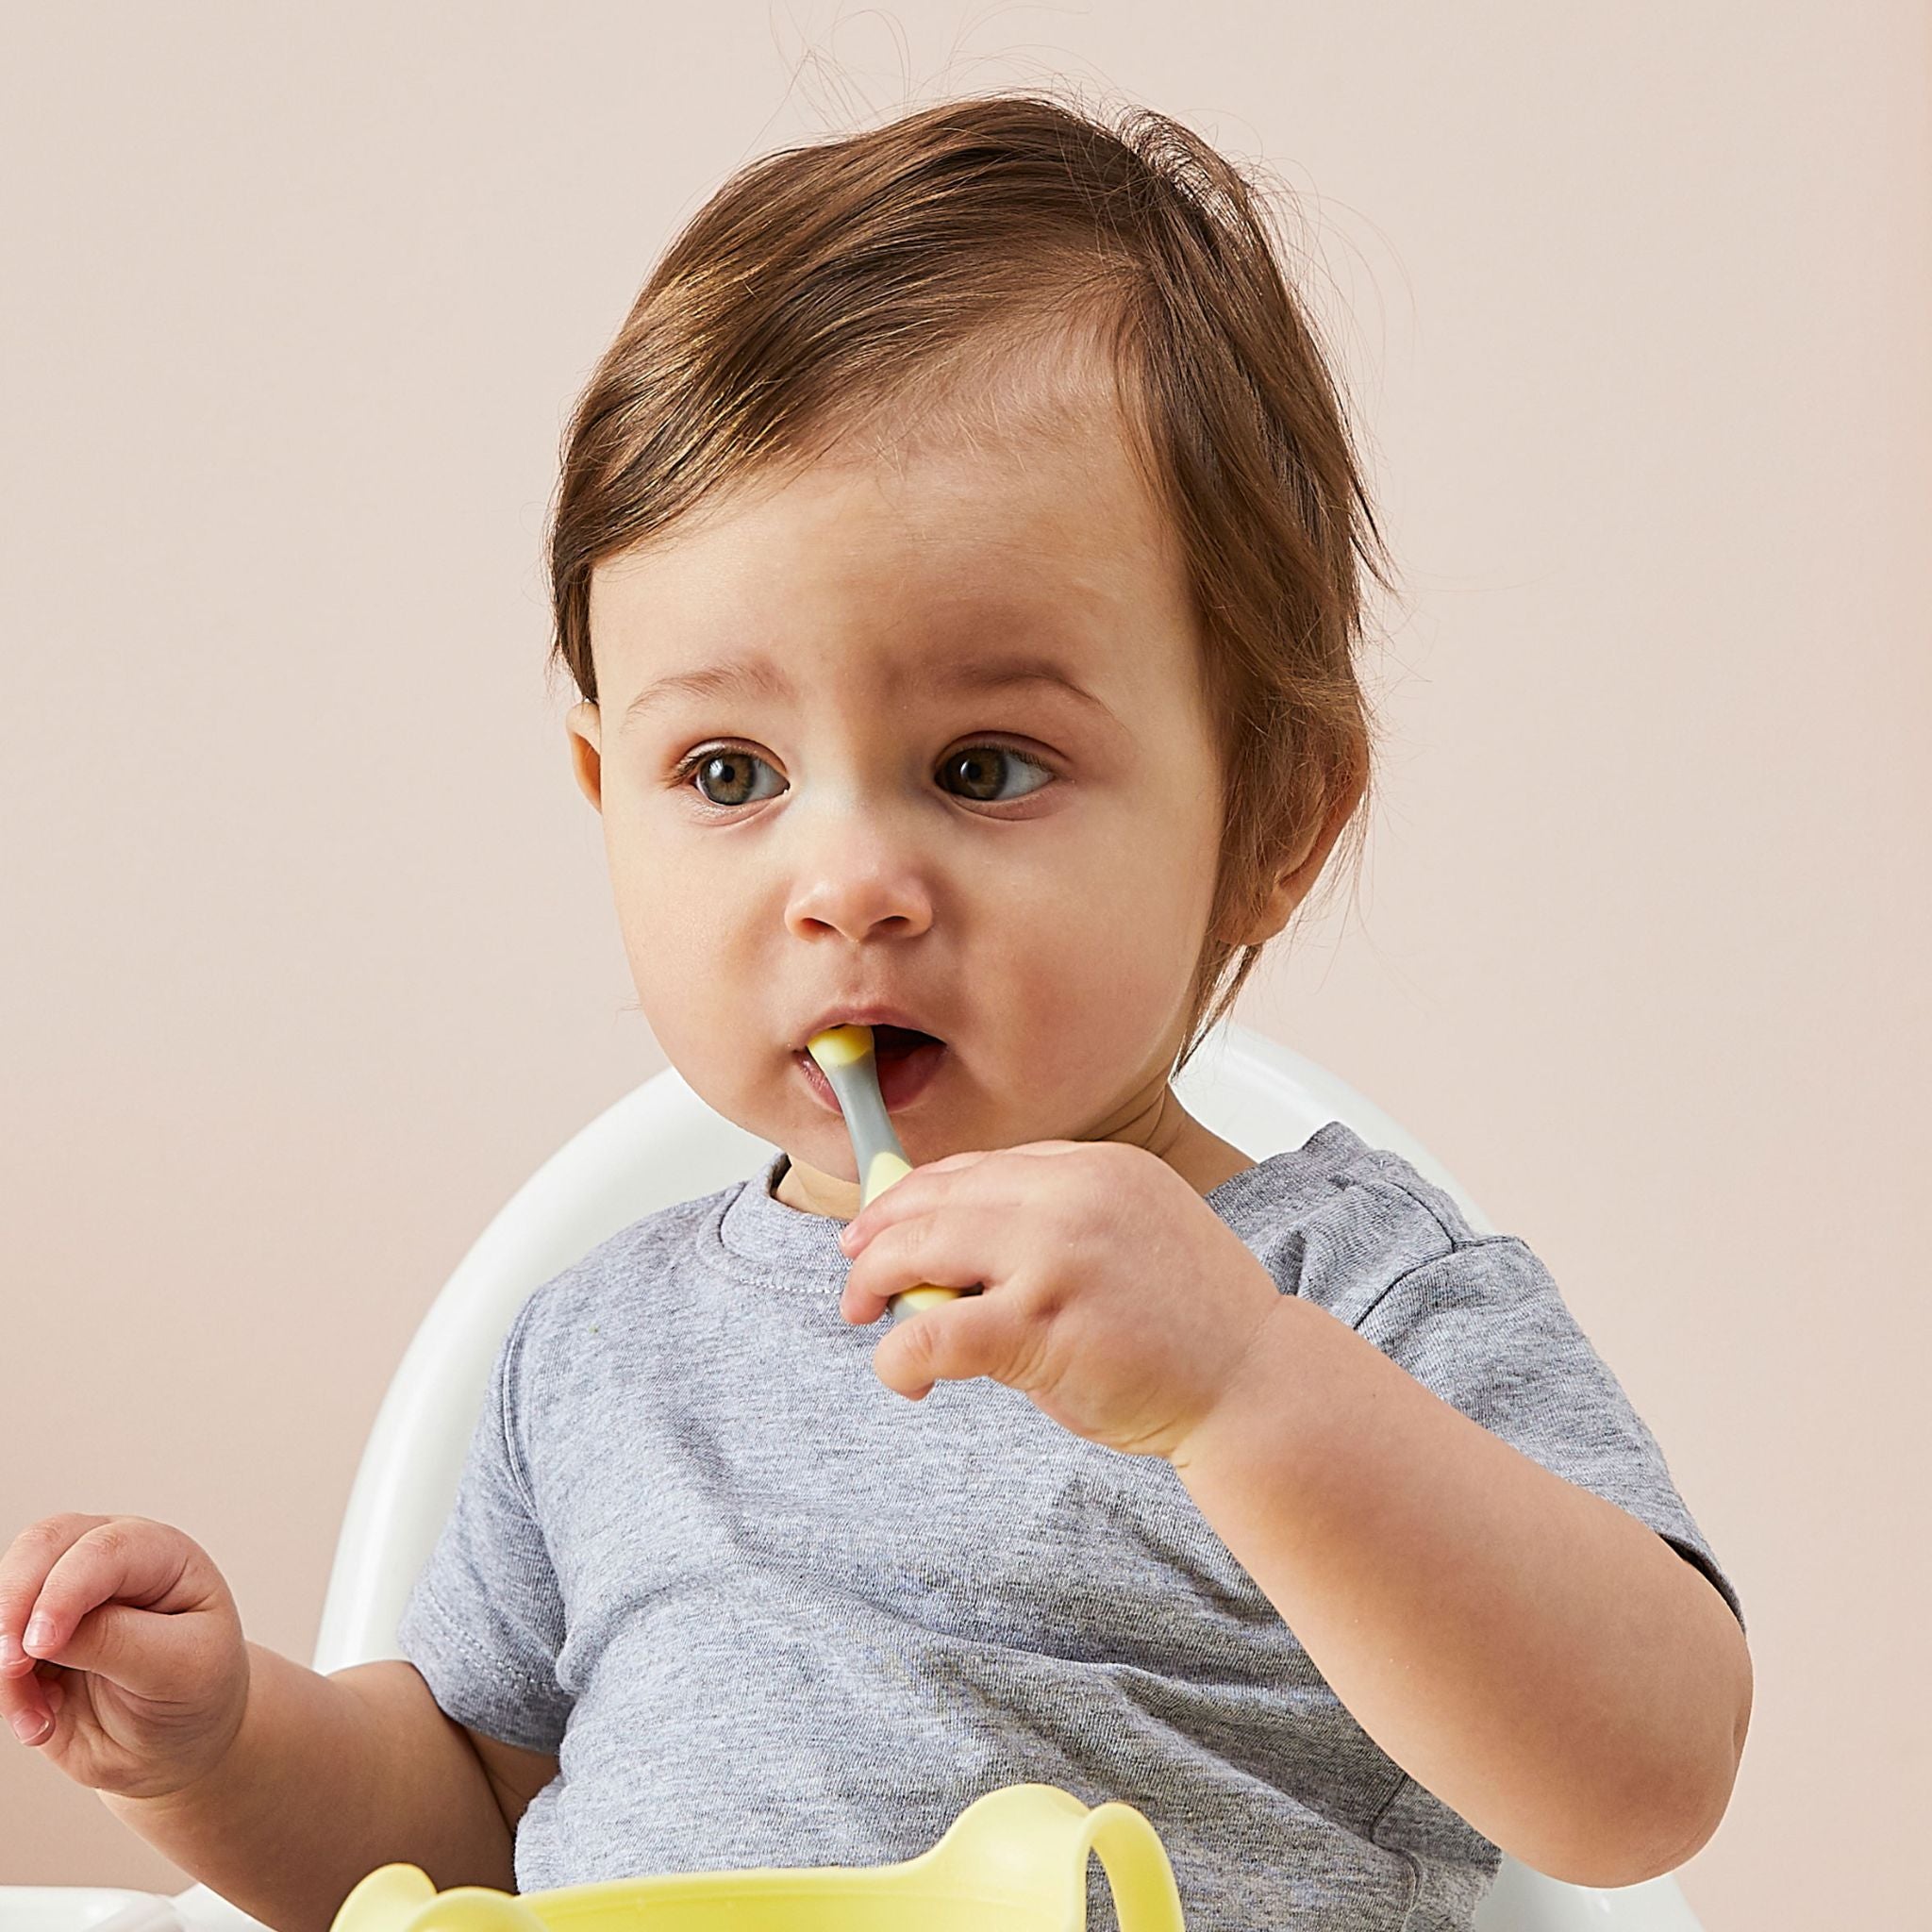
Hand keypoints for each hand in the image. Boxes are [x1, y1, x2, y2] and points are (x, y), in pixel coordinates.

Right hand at [0, 1513, 249, 1797]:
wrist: (181, 1737)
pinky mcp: (31, 1640)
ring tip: (41, 1720)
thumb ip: (116, 1641)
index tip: (40, 1645)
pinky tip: (42, 1724)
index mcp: (161, 1555)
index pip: (103, 1550)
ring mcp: (64, 1596)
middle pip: (40, 1548)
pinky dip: (5, 1693)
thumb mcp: (180, 1668)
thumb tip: (42, 1632)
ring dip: (6, 1664)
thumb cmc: (197, 1689)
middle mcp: (108, 1562)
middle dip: (14, 1605)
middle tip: (11, 1667)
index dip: (64, 1591)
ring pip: (7, 1599)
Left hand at [836, 1139, 1282, 1460]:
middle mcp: (1074, 1194)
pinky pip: (934, 1330)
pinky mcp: (1042, 1324)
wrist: (1254, 1382)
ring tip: (865, 1313)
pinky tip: (902, 1374)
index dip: (916, 1194)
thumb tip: (954, 1247)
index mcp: (1097, 1166)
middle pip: (938, 1196)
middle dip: (878, 1233)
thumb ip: (1054, 1225)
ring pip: (921, 1248)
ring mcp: (1057, 1254)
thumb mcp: (1129, 1235)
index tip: (881, 1220)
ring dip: (876, 1281)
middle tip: (854, 1271)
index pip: (978, 1166)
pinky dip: (900, 1354)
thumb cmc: (1189, 1325)